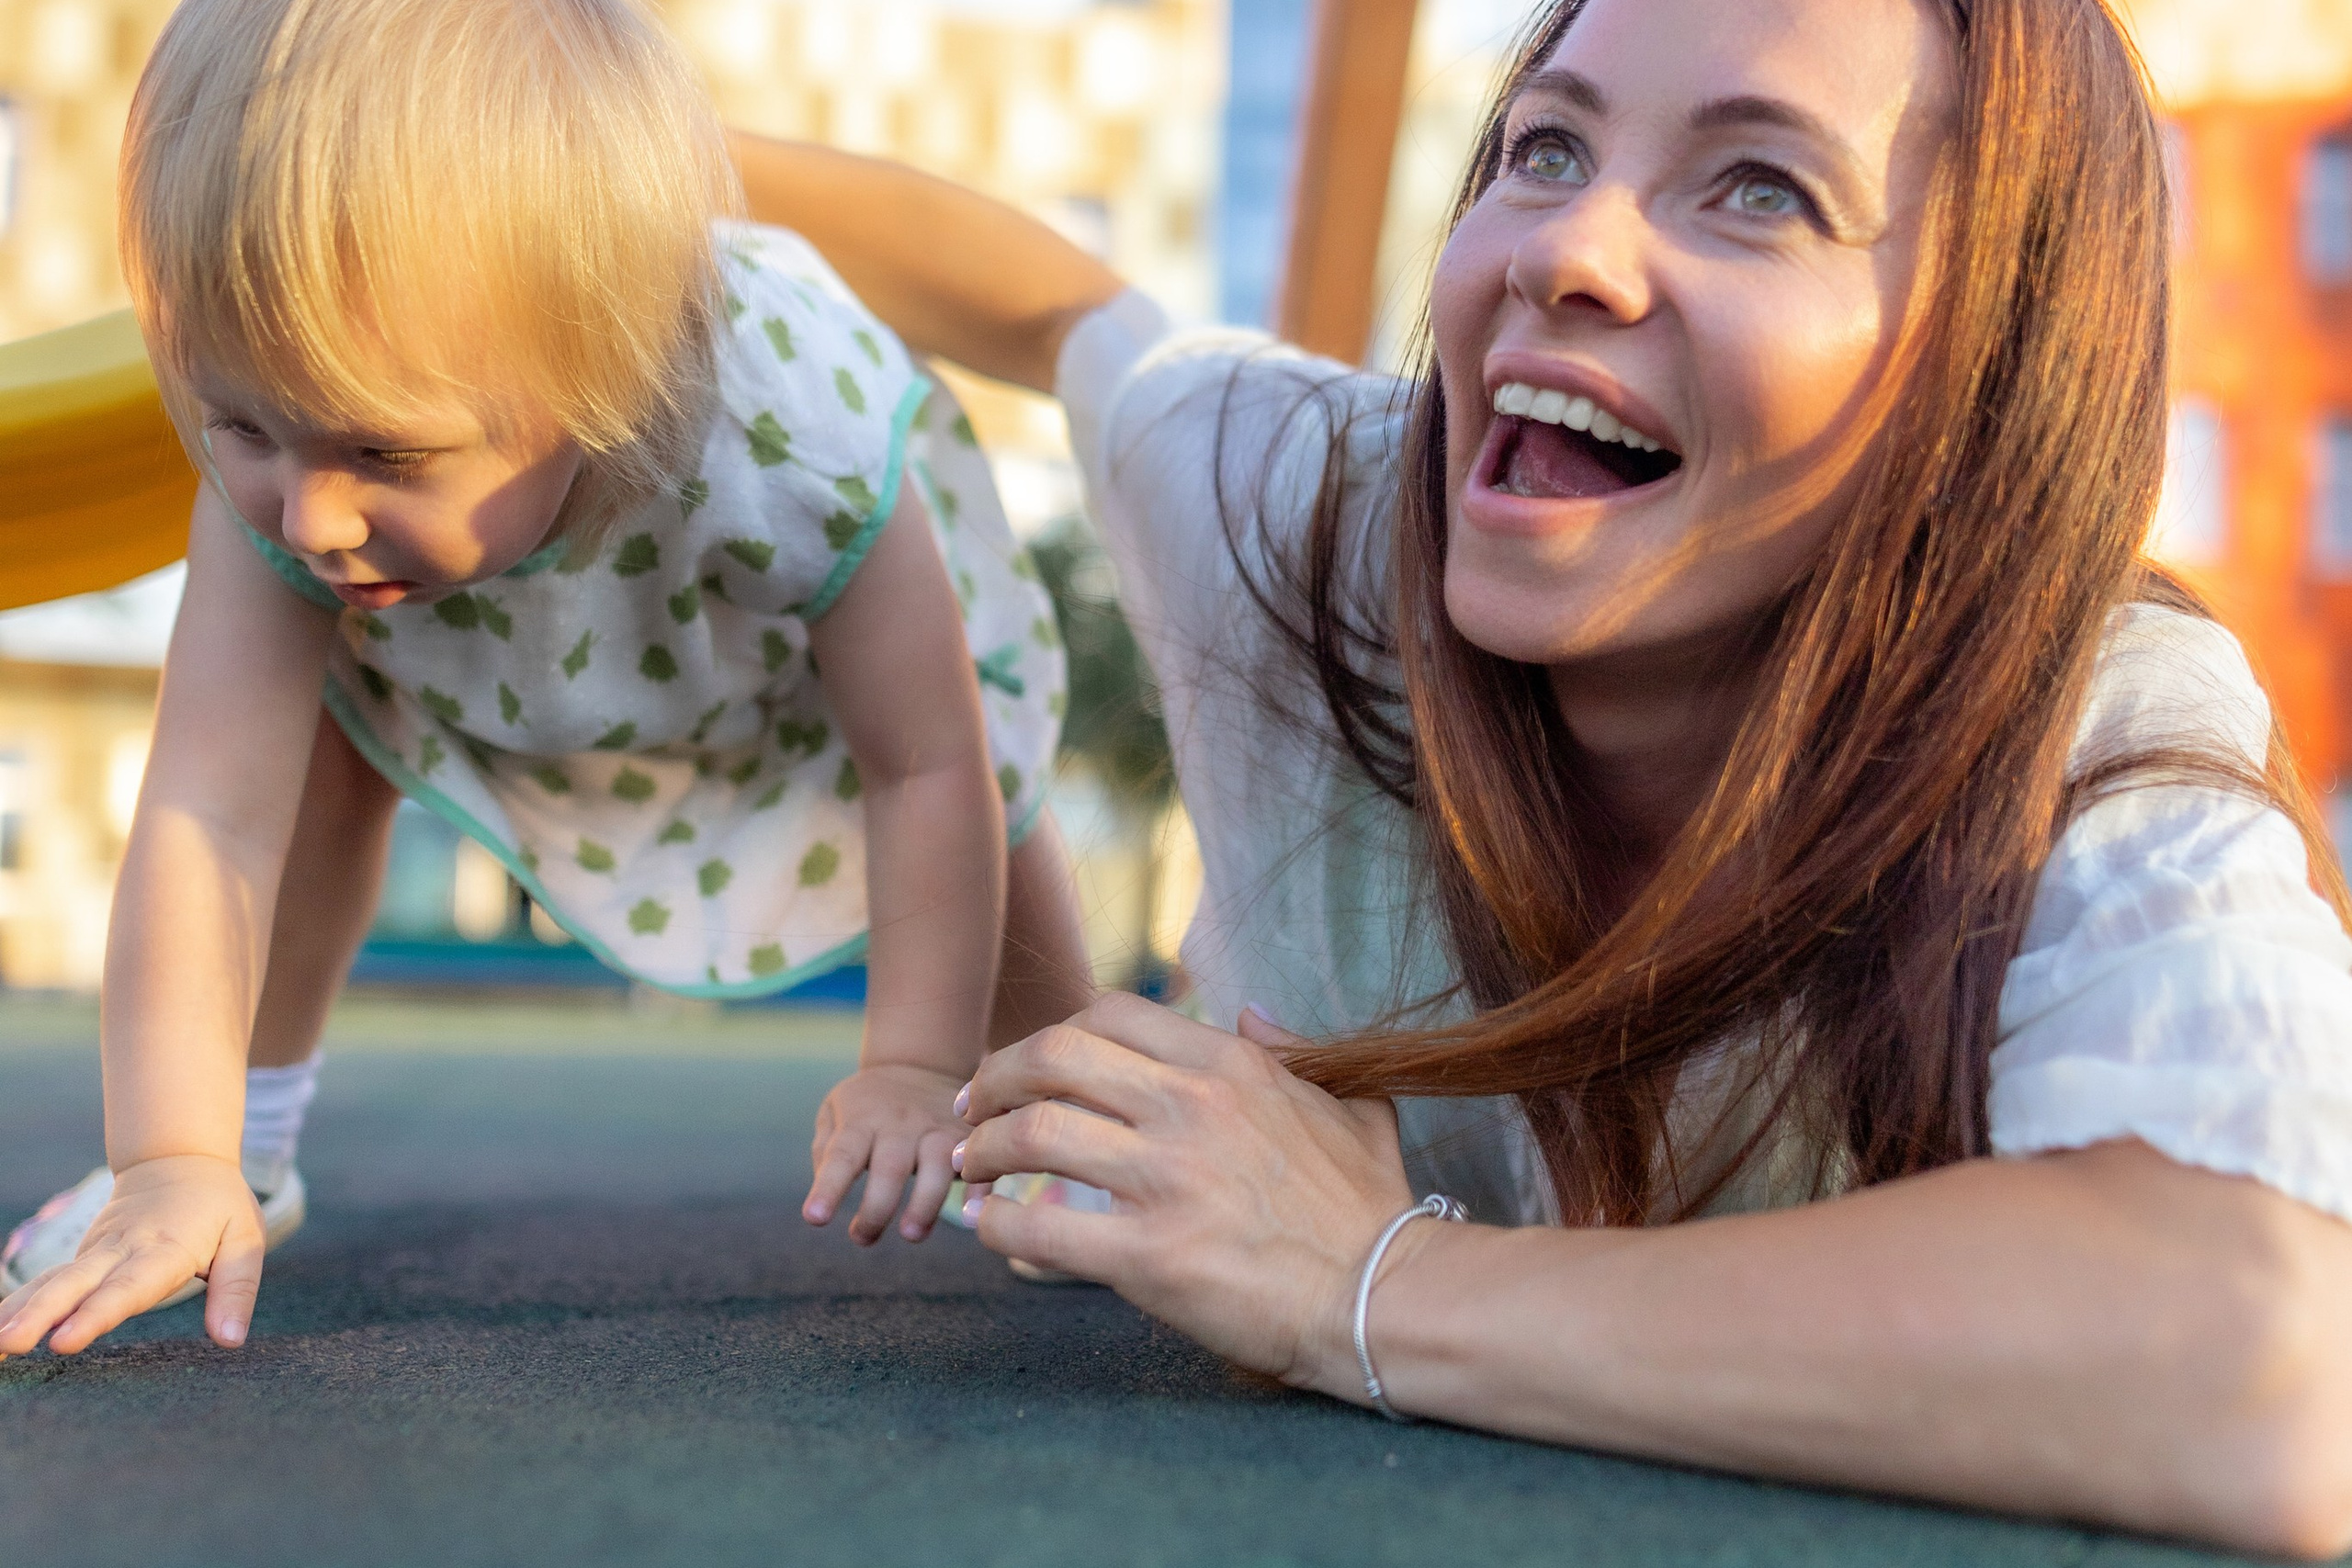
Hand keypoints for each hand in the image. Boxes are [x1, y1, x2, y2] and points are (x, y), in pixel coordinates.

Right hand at [0, 1154, 264, 1355]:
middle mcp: (123, 1250)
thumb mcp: (246, 1240)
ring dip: (21, 1311)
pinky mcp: (83, 1259)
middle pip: (78, 1285)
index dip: (96, 1315)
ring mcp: (97, 1253)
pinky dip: (17, 1304)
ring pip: (54, 1282)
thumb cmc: (219, 1206)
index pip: (128, 1287)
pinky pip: (46, 1282)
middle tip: (11, 1343)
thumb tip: (231, 1341)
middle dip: (41, 1315)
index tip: (65, 1341)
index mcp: (166, 1248)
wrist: (179, 1161)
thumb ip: (236, 1291)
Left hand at [804, 1062, 974, 1243]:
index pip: (842, 1155)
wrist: (921, 1063)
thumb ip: (824, 1149)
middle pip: (890, 1167)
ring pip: (938, 1164)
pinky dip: (980, 1187)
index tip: (814, 1219)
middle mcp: (901, 1123)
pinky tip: (974, 1212)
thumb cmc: (869, 1102)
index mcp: (861, 1119)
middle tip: (862, 1238)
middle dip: (877, 1208)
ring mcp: (938, 1128)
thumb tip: (825, 1195)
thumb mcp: (834, 1109)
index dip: (829, 1187)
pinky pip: (979, 1161)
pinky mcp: (967, 1136)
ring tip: (911, 1235)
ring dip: (925, 1204)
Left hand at [956, 993, 1412, 1395]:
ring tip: (969, 1166)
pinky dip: (995, 1222)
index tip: (1025, 1065)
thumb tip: (1252, 1012)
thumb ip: (1295, 1052)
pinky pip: (1040, 1225)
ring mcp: (1167, 1179)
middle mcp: (1192, 1107)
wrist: (1384, 1297)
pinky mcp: (1148, 1255)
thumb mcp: (1350, 1104)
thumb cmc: (1370, 1209)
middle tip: (971, 1108)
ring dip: (984, 1146)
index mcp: (1231, 1067)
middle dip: (996, 1077)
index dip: (1051, 1033)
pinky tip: (984, 1225)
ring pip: (1035, 1132)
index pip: (1111, 1014)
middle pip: (1055, 1057)